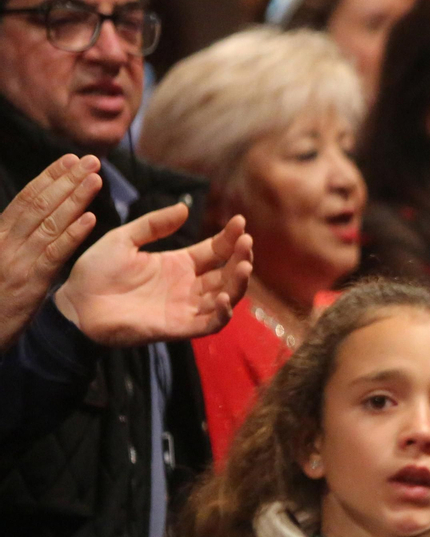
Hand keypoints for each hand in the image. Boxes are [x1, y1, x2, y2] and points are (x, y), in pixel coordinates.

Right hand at [0, 154, 101, 349]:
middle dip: (67, 180)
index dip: (49, 177)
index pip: (27, 199)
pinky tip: (89, 219)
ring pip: (49, 223)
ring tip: (95, 179)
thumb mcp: (0, 261)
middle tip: (92, 160)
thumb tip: (32, 215)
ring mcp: (18, 261)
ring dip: (74, 199)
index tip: (70, 160)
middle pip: (40, 204)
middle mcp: (7, 243)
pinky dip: (72, 235)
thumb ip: (14, 238)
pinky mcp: (30, 283)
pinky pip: (53, 254)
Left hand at [54, 205, 252, 346]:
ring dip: (238, 283)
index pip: (215, 250)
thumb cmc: (95, 272)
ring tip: (243, 265)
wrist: (77, 305)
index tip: (239, 221)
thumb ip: (153, 225)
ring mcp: (185, 307)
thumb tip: (185, 208)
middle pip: (226, 273)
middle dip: (241, 257)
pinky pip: (210, 324)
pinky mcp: (178, 327)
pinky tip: (225, 298)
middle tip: (246, 242)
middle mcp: (188, 286)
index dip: (229, 237)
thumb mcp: (123, 239)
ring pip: (226, 297)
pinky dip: (223, 314)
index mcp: (178, 264)